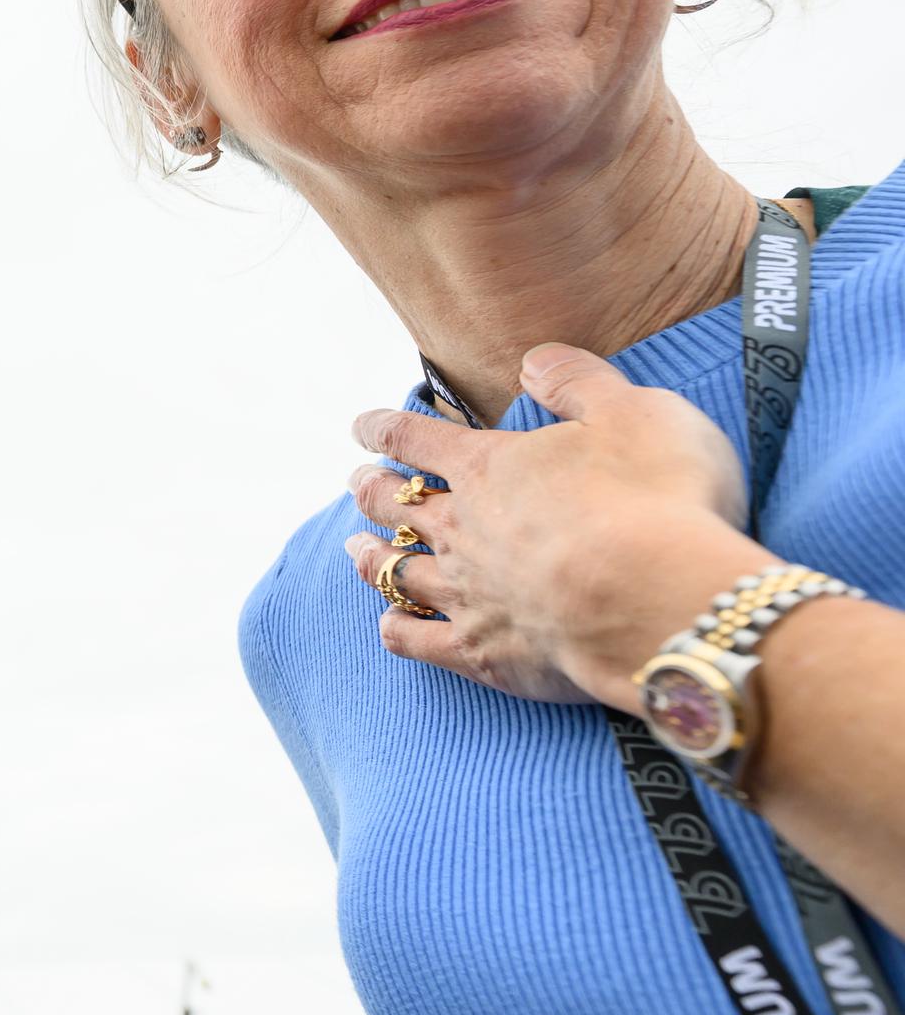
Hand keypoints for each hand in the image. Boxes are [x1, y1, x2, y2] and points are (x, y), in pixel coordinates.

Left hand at [342, 342, 764, 708]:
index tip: (361, 426)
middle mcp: (461, 528)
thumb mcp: (632, 412)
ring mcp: (464, 593)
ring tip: (354, 547)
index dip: (383, 428)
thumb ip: (578, 381)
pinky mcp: (480, 653)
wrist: (660, 602)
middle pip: (393, 504)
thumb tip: (533, 362)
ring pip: (393, 570)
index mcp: (487, 467)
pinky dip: (396, 630)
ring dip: (370, 556)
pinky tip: (389, 626)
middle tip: (357, 483)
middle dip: (370, 489)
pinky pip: (415, 641)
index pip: (417, 437)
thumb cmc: (657, 500)